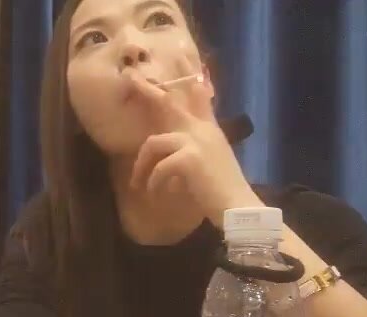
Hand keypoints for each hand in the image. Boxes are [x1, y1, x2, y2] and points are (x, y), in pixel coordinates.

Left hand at [126, 59, 262, 227]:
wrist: (237, 209)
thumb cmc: (220, 192)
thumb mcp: (208, 164)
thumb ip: (192, 151)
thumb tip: (167, 153)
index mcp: (209, 130)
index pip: (198, 96)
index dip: (189, 78)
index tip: (182, 57)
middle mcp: (203, 130)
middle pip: (169, 102)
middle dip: (147, 90)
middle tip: (129, 77)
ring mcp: (197, 141)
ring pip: (154, 142)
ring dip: (142, 167)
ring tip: (139, 185)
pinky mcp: (190, 158)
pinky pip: (159, 167)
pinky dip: (154, 183)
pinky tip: (156, 195)